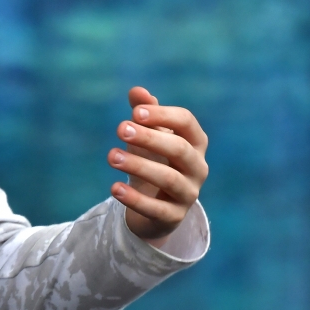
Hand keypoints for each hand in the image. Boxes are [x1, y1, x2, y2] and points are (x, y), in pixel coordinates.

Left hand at [107, 87, 208, 247]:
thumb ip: (145, 112)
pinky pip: (156, 209)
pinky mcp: (174, 217)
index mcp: (195, 141)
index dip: (163, 115)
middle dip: (150, 138)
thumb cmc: (155, 159)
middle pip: (180, 149)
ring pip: (169, 179)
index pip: (186, 122)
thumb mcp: (148, 135)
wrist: (156, 204)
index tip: (135, 112)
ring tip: (111, 156)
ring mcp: (189, 193)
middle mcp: (198, 167)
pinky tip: (114, 187)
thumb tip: (137, 91)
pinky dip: (134, 199)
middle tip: (120, 128)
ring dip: (139, 166)